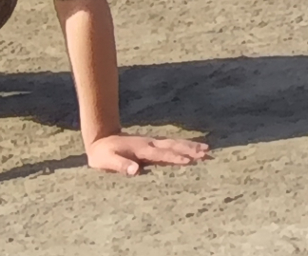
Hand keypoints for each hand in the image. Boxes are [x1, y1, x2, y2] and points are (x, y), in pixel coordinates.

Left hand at [86, 132, 209, 175]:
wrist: (100, 137)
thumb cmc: (102, 154)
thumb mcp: (106, 161)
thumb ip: (121, 165)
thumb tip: (135, 171)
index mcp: (141, 149)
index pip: (162, 154)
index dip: (175, 158)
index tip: (190, 161)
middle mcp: (150, 143)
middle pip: (174, 145)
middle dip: (190, 149)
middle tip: (207, 153)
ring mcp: (152, 142)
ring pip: (175, 143)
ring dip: (191, 146)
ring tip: (207, 149)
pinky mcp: (152, 143)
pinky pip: (172, 143)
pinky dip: (184, 144)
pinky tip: (191, 147)